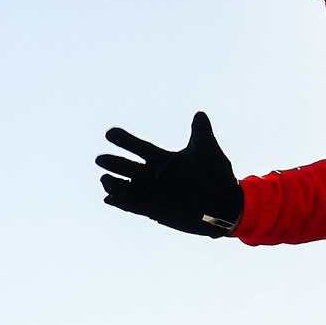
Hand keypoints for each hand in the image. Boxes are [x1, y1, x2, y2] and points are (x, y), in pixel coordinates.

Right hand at [97, 112, 244, 237]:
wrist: (224, 206)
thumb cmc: (217, 176)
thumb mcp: (207, 152)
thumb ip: (201, 133)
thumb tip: (200, 114)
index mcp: (163, 160)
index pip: (139, 147)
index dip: (124, 140)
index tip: (109, 133)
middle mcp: (154, 176)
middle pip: (128, 168)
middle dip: (114, 163)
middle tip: (100, 159)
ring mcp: (153, 193)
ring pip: (126, 188)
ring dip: (114, 184)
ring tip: (105, 180)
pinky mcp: (154, 210)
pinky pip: (132, 206)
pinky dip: (120, 203)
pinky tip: (108, 199)